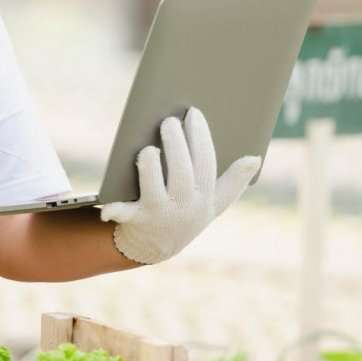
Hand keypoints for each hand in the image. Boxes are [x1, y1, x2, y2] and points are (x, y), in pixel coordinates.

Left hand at [100, 107, 260, 264]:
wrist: (156, 248)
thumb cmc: (186, 215)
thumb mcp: (214, 203)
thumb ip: (234, 182)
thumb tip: (255, 159)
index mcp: (203, 197)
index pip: (205, 163)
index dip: (201, 137)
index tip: (194, 112)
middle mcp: (182, 206)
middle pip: (181, 171)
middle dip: (176, 143)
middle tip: (169, 120)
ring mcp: (158, 214)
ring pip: (153, 187)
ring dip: (150, 166)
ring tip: (148, 148)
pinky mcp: (133, 220)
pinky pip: (123, 212)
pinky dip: (114, 209)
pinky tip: (107, 205)